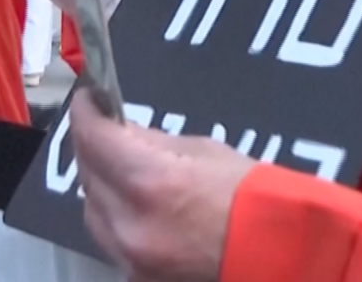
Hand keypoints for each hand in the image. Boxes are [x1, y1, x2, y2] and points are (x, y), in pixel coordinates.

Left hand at [70, 89, 253, 281]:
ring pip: (92, 210)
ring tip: (120, 166)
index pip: (94, 138)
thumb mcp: (202, 149)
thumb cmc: (249, 194)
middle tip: (106, 128)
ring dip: (100, 183)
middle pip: (87, 175)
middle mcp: (129, 222)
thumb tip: (121, 130)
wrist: (275, 249)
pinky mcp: (136, 276)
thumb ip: (153, 141)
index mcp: (149, 180)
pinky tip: (135, 204)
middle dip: (93, 146)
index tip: (87, 98)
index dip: (86, 113)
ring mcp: (129, 257)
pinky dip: (115, 217)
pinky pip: (110, 239)